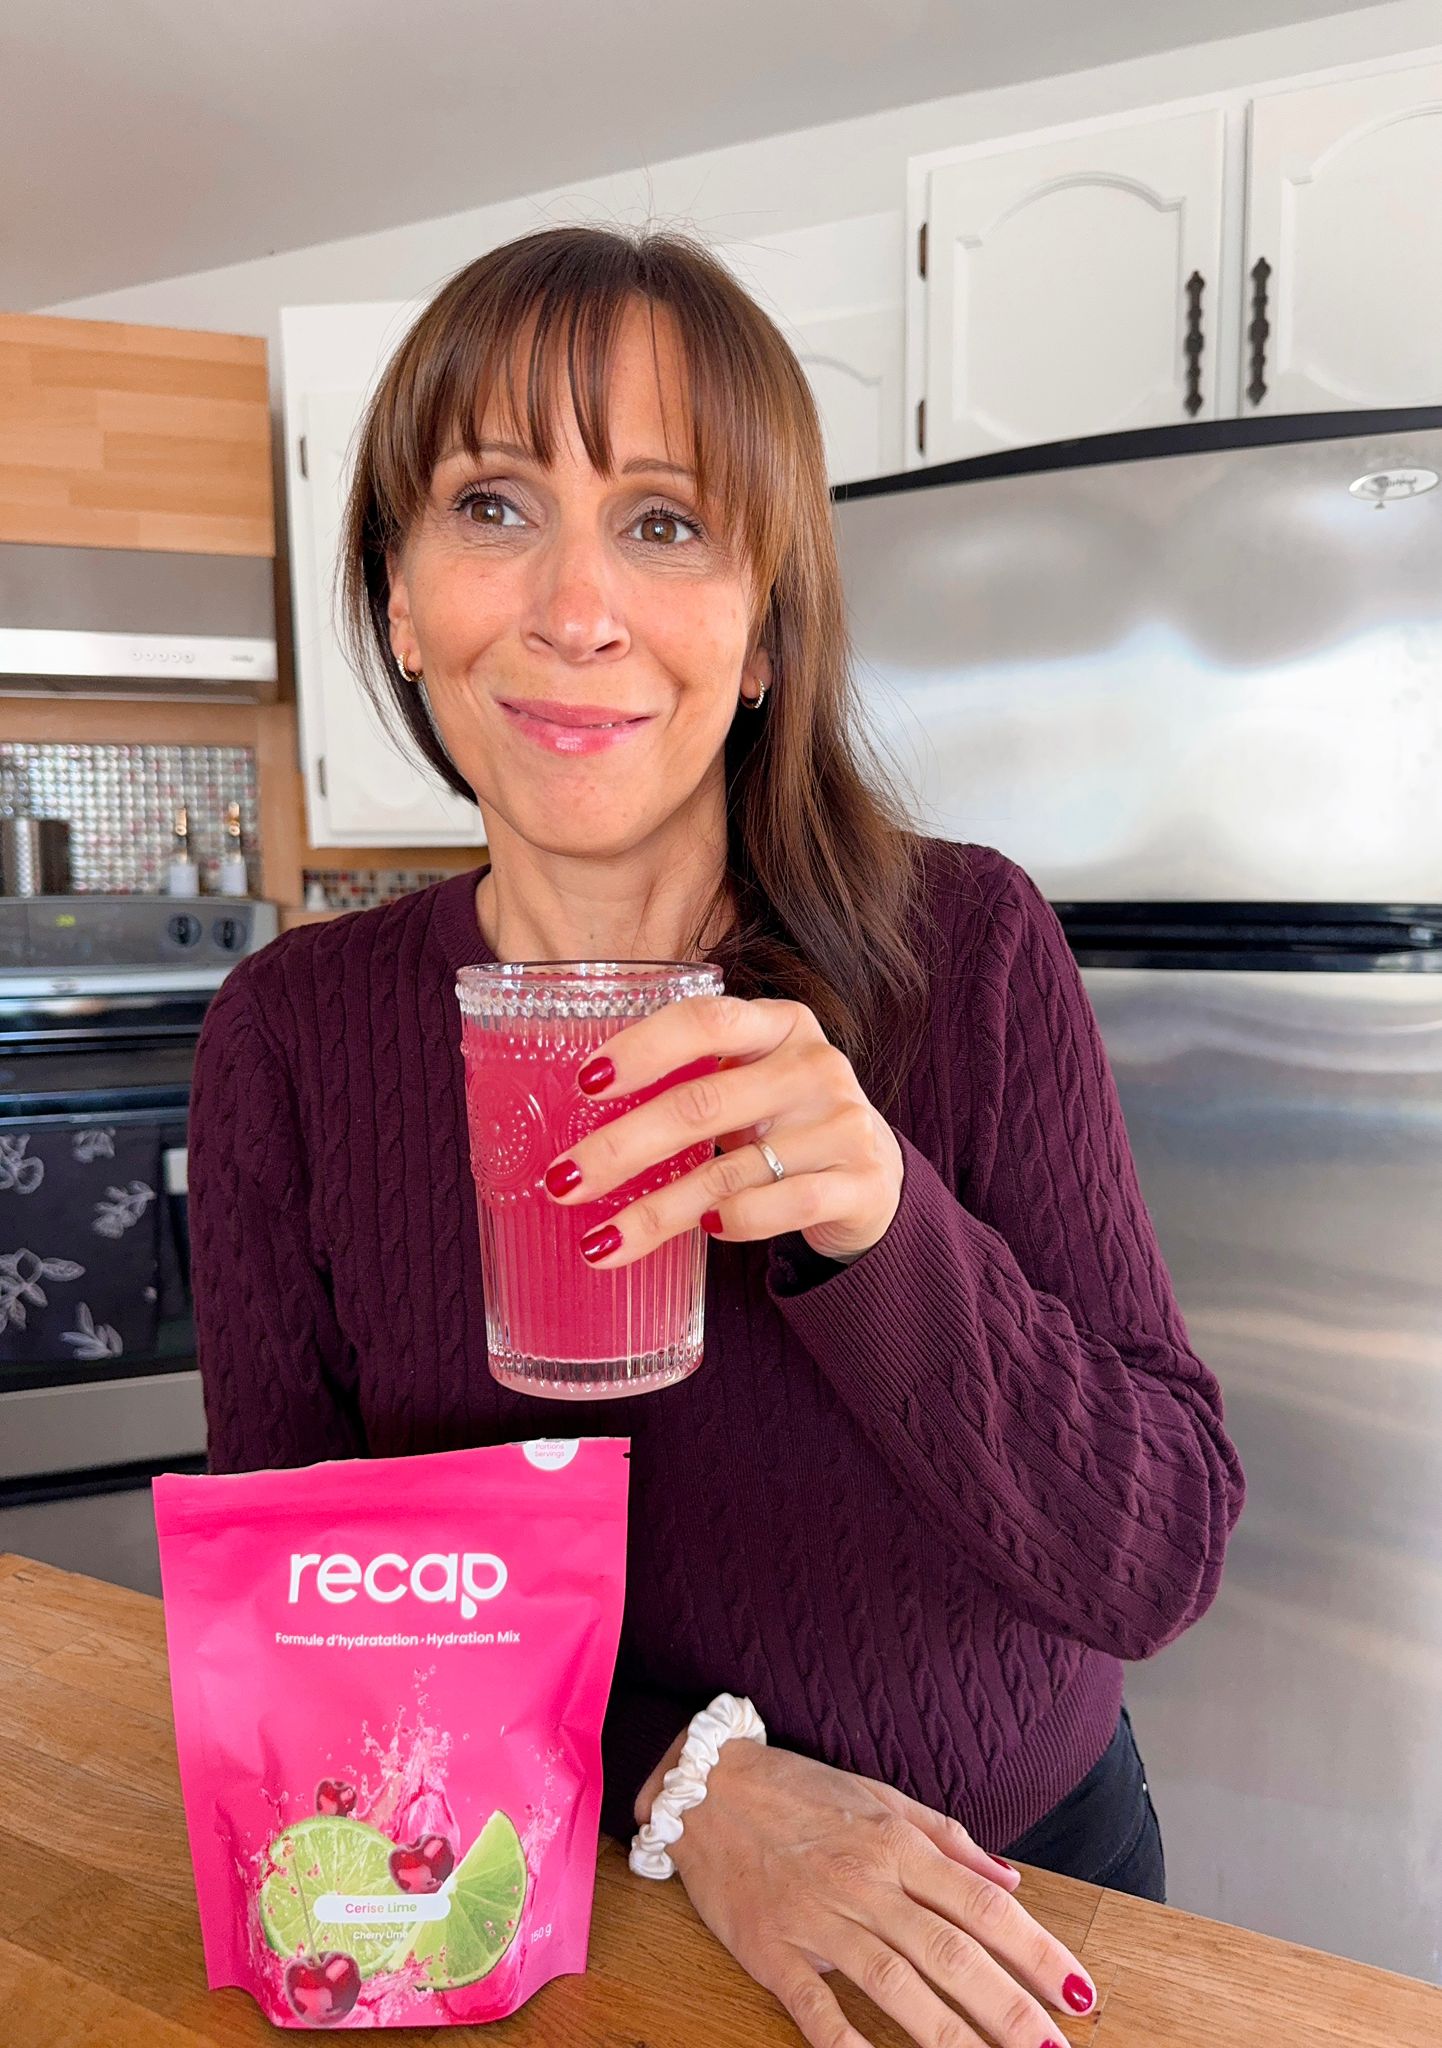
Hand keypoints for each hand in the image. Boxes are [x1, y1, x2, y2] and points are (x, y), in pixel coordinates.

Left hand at [541, 994, 903, 1265]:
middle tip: (564, 1180)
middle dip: (622, 1147)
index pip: (704, 1020)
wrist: (873, 1177)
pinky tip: (705, 1233)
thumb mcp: (749, 1083)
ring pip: (729, 1171)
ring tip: (600, 1240)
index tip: (585, 1084)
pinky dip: (735, 1221)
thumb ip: (691, 1081)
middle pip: (701, 1104)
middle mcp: (814, 1065)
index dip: (641, 1048)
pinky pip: (779, 1206)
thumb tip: (582, 1122)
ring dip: (655, 1211)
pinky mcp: (860, 1183)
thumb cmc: (784, 1123)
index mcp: (780, 1024)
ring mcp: (843, 1124)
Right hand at [643, 1737, 1094, 2047]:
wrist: (705, 1786)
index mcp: (897, 1844)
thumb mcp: (879, 1797)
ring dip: (953, 2036)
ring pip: (898, 1985)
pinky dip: (848, 2046)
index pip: (983, 1905)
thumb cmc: (799, 1791)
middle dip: (1011, 2009)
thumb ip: (948, 1840)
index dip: (1037, 1951)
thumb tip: (1009, 1880)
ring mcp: (819, 1921)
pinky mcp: (773, 1953)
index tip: (1080, 1993)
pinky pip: (816, 2009)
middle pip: (952, 1953)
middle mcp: (866, 1883)